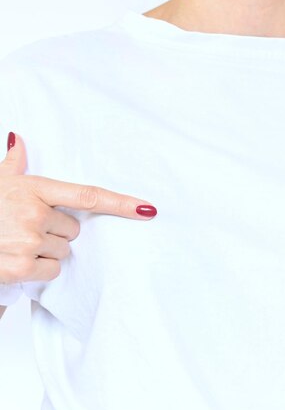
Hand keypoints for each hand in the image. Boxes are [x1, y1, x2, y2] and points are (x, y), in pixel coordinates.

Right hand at [0, 133, 157, 284]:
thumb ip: (12, 162)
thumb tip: (18, 138)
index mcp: (33, 188)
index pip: (87, 195)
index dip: (120, 203)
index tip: (146, 208)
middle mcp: (34, 212)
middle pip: (73, 230)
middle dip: (54, 233)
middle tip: (27, 230)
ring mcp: (29, 239)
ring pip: (62, 252)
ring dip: (45, 252)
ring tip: (17, 245)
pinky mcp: (22, 266)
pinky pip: (51, 271)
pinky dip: (37, 271)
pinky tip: (16, 262)